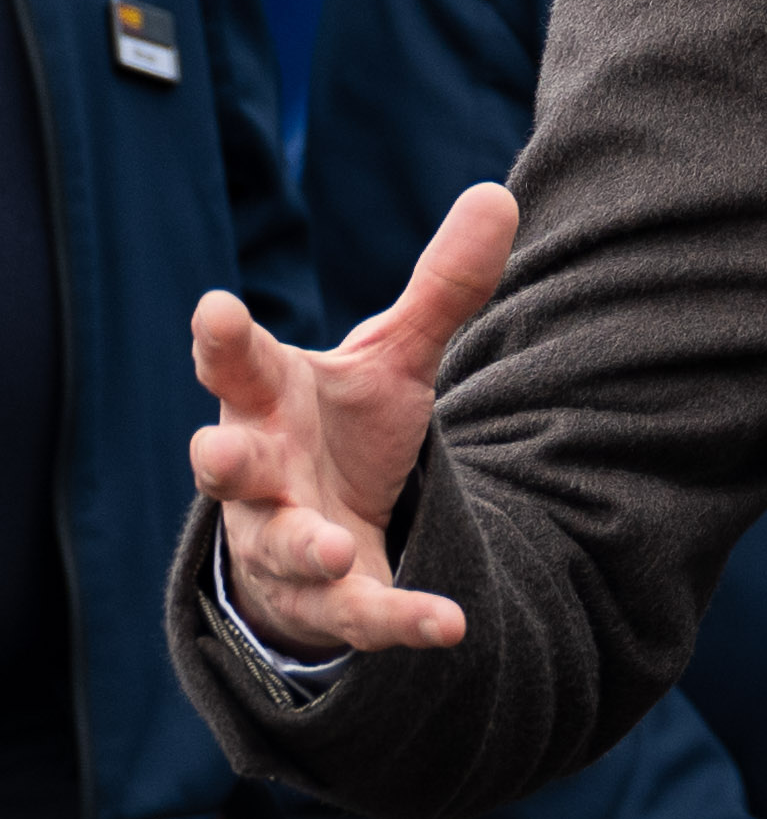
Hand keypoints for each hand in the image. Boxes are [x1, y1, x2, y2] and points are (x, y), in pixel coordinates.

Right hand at [188, 183, 518, 658]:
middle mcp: (261, 472)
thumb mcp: (394, 357)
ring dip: (302, 546)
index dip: (222, 339)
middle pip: (225, 464)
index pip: (235, 364)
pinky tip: (450, 625)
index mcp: (267, 401)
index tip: (216, 309)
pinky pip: (358, 614)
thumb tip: (497, 193)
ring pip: (280, 547)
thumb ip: (441, 289)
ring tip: (332, 547)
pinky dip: (400, 621)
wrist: (327, 526)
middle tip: (216, 448)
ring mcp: (283, 539)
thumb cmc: (339, 428)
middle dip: (221, 458)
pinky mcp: (327, 599)